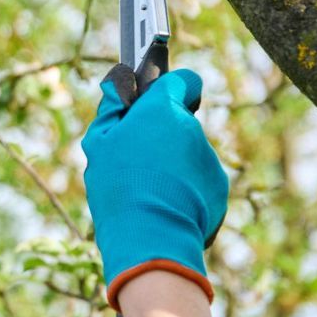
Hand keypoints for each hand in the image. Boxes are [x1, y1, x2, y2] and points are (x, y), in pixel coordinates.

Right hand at [81, 63, 227, 309]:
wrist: (151, 237)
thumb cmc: (118, 185)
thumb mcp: (98, 143)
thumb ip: (110, 107)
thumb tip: (118, 82)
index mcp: (163, 109)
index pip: (183, 79)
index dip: (169, 87)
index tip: (154, 101)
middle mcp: (192, 127)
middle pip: (179, 121)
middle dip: (162, 133)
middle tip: (136, 159)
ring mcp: (209, 158)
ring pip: (188, 152)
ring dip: (172, 164)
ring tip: (147, 190)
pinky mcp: (219, 187)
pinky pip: (198, 180)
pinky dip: (184, 189)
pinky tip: (163, 207)